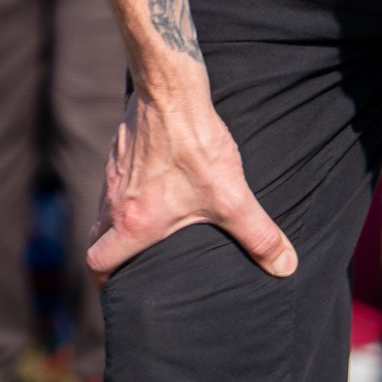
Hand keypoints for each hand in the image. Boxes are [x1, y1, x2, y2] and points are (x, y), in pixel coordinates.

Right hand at [86, 80, 298, 280]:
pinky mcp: (119, 152)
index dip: (103, 280)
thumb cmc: (194, 146)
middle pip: (95, 239)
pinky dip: (126, 193)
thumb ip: (259, 236)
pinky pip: (114, 183)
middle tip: (126, 264)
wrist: (170, 92)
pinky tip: (153, 187)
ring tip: (144, 229)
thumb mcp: (232, 197)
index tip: (116, 288)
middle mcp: (116, 202)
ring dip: (116, 224)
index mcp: (135, 223)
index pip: (97, 262)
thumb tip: (286, 267)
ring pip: (104, 209)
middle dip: (107, 255)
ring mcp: (113, 176)